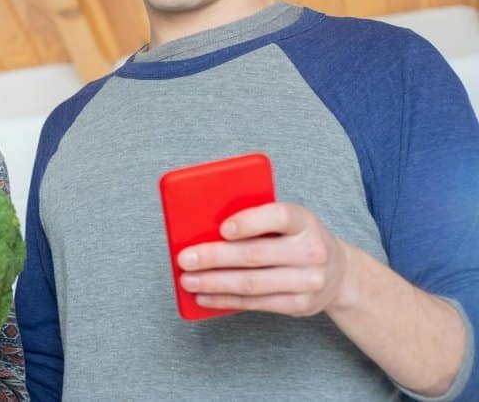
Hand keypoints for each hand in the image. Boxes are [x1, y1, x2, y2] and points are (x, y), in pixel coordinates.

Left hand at [177, 202, 351, 315]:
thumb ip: (255, 220)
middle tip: (185, 259)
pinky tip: (204, 297)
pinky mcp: (300, 305)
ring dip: (214, 283)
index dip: (250, 222)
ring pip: (252, 283)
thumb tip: (202, 228)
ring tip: (187, 280)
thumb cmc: (295, 239)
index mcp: (305, 221)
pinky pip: (256, 303)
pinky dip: (225, 300)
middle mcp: (311, 250)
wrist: (338, 272)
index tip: (222, 229)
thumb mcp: (286, 222)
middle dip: (214, 257)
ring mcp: (309, 281)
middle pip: (255, 254)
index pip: (279, 216)